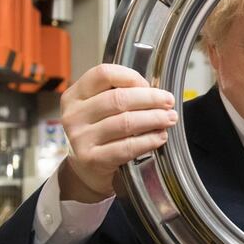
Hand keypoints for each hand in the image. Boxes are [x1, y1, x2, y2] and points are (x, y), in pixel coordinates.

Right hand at [59, 64, 177, 201]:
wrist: (86, 169)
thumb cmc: (99, 133)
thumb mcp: (100, 109)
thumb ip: (120, 95)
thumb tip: (155, 93)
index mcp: (75, 96)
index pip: (103, 74)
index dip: (131, 77)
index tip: (149, 85)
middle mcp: (74, 115)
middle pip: (118, 99)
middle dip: (150, 99)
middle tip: (169, 102)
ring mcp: (81, 138)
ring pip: (125, 122)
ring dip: (154, 119)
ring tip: (170, 118)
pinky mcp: (92, 159)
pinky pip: (127, 147)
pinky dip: (149, 140)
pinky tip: (160, 136)